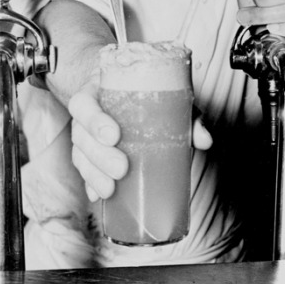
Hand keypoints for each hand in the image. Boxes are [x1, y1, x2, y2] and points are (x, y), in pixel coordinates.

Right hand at [68, 83, 211, 201]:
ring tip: (110, 190)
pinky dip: (90, 184)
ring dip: (93, 175)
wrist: (129, 87)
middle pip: (80, 135)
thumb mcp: (165, 94)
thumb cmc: (146, 90)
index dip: (93, 120)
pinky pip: (83, 170)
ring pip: (79, 155)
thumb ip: (186, 114)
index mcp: (98, 91)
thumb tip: (204, 140)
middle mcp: (87, 113)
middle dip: (99, 156)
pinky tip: (98, 196)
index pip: (83, 103)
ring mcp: (85, 134)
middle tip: (121, 168)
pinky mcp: (89, 153)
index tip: (114, 136)